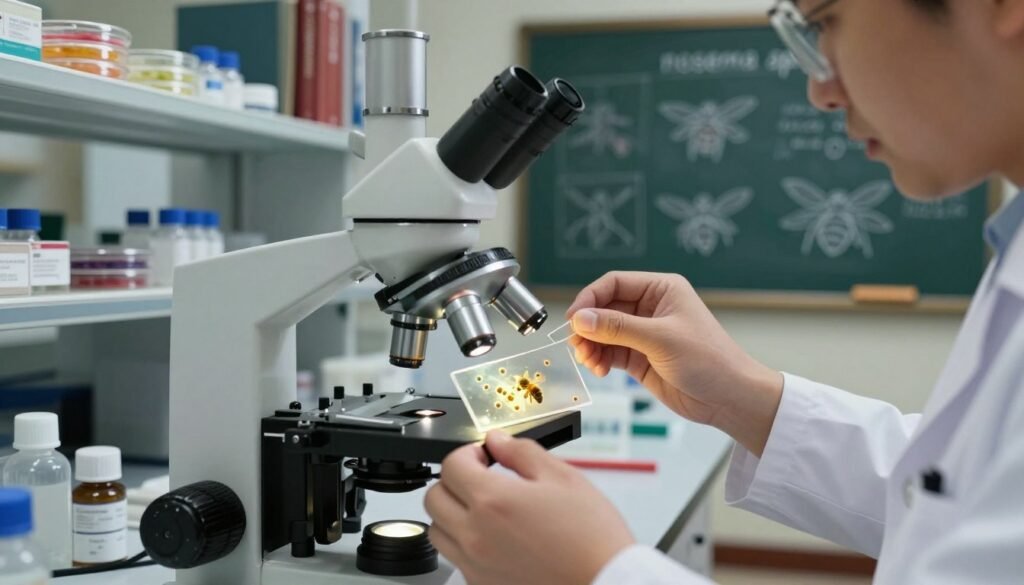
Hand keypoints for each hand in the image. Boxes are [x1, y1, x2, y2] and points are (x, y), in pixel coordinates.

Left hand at [425, 431, 634, 584]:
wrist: (605, 583)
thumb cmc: (591, 538)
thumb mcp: (563, 478)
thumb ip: (522, 452)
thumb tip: (498, 441)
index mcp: (492, 501)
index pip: (451, 465)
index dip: (468, 453)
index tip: (485, 455)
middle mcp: (475, 535)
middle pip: (434, 497)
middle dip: (455, 480)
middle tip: (482, 477)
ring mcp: (475, 564)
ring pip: (437, 530)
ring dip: (452, 513)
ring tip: (484, 509)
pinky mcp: (481, 584)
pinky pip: (455, 558)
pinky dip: (464, 543)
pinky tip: (494, 537)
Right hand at [566, 271, 782, 455]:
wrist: (729, 398)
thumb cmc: (709, 360)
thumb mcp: (660, 339)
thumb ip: (617, 327)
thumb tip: (580, 318)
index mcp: (661, 289)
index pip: (614, 283)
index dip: (590, 298)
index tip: (573, 318)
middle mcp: (651, 307)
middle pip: (604, 308)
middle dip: (588, 327)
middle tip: (577, 344)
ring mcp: (644, 333)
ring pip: (603, 332)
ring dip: (591, 346)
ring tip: (589, 361)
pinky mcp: (640, 357)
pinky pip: (610, 352)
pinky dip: (599, 359)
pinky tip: (599, 369)